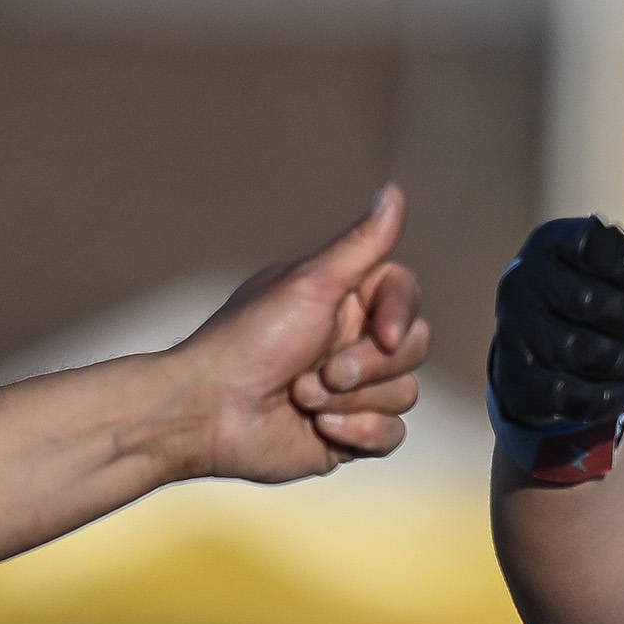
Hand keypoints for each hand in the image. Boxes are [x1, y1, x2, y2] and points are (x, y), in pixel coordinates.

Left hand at [172, 185, 431, 482]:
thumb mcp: (310, 284)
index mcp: (345, 300)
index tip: (380, 335)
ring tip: (302, 398)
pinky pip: (391, 435)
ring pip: (405, 393)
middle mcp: (354, 342)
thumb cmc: (250, 341)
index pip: (406, 298)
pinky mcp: (352, 433)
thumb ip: (362, 242)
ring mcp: (355, 390)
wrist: (209, 412)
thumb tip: (395, 189)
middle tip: (319, 372)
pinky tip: (318, 428)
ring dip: (352, 401)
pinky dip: (357, 433)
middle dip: (367, 366)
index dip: (400, 317)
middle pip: (414, 347)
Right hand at [491, 215, 623, 430]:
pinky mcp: (520, 381)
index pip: (599, 246)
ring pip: (583, 350)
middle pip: (592, 302)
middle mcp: (523, 282)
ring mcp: (516, 333)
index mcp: (551, 243)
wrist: (531, 348)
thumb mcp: (608, 264)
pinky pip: (575, 395)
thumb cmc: (584, 294)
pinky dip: (619, 395)